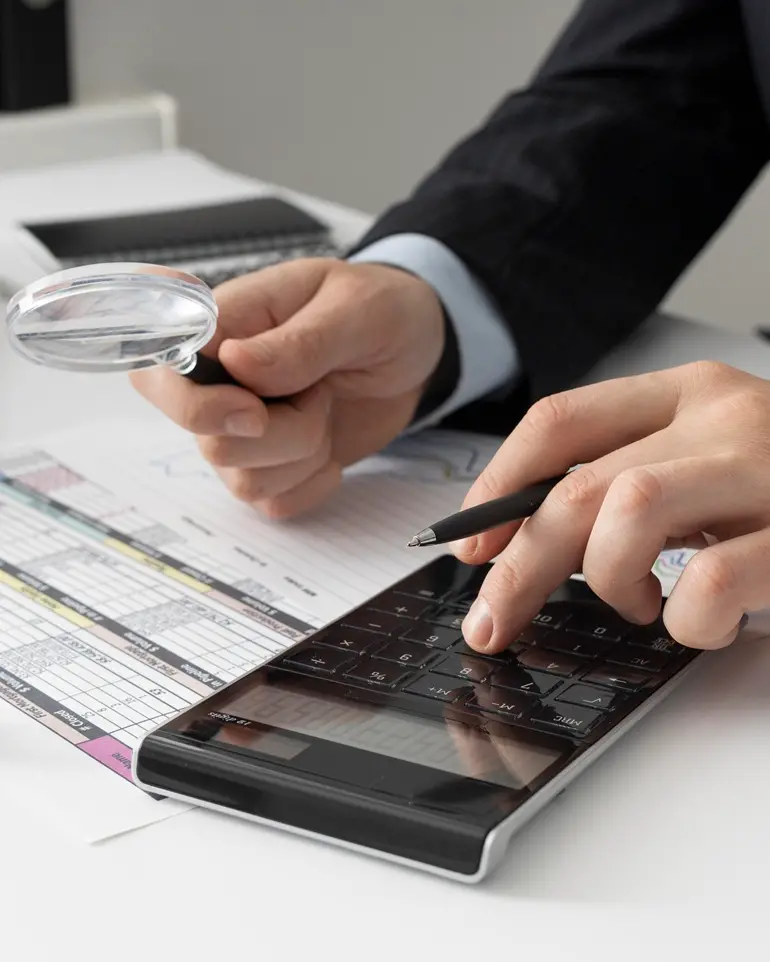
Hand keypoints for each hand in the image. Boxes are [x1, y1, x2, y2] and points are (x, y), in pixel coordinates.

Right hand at [129, 258, 443, 516]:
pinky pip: (273, 501)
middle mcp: (220, 382)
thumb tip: (235, 361)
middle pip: (210, 442)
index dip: (197, 406)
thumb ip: (300, 341)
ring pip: (242, 480)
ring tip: (327, 406)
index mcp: (225, 326)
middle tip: (319, 393)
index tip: (256, 406)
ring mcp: (240, 429)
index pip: (157, 374)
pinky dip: (312, 482)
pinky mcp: (270, 465)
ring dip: (303, 453)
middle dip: (281, 433)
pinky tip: (331, 444)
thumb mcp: (356, 310)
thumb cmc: (379, 310)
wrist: (415, 350)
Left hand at [453, 361, 769, 652]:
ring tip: (632, 606)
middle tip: (493, 620)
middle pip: (576, 484)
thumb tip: (527, 537)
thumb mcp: (707, 458)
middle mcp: (723, 418)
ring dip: (606, 579)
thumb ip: (632, 476)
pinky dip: (682, 618)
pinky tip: (695, 622)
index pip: (560, 421)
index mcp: (686, 394)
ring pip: (629, 511)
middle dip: (520, 564)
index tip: (470, 544)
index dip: (499, 486)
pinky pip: (711, 581)